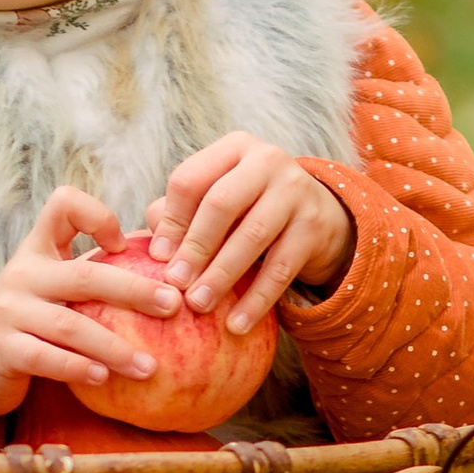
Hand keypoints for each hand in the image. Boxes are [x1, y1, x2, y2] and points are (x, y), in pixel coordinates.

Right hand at [0, 186, 183, 415]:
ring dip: (115, 347)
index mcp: (39, 250)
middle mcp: (23, 275)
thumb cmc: (31, 319)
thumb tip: (168, 260)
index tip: (124, 244)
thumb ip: (93, 270)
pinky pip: (47, 358)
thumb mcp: (51, 284)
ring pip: (70, 326)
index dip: (98, 216)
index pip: (63, 206)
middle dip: (134, 290)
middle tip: (173, 305)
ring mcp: (10, 312)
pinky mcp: (3, 349)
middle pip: (85, 276)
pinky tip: (106, 379)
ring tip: (149, 365)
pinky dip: (79, 368)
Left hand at [144, 136, 352, 331]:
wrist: (318, 216)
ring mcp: (296, 191)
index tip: (157, 259)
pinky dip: (257, 299)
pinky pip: (281, 268)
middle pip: (221, 204)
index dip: (171, 222)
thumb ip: (180, 214)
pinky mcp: (314, 226)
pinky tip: (237, 323)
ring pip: (252, 235)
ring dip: (221, 275)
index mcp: (233, 149)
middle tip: (175, 283)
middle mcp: (267, 160)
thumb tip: (155, 247)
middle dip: (195, 247)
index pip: (190, 180)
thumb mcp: (218, 199)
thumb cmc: (249, 208)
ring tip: (199, 305)